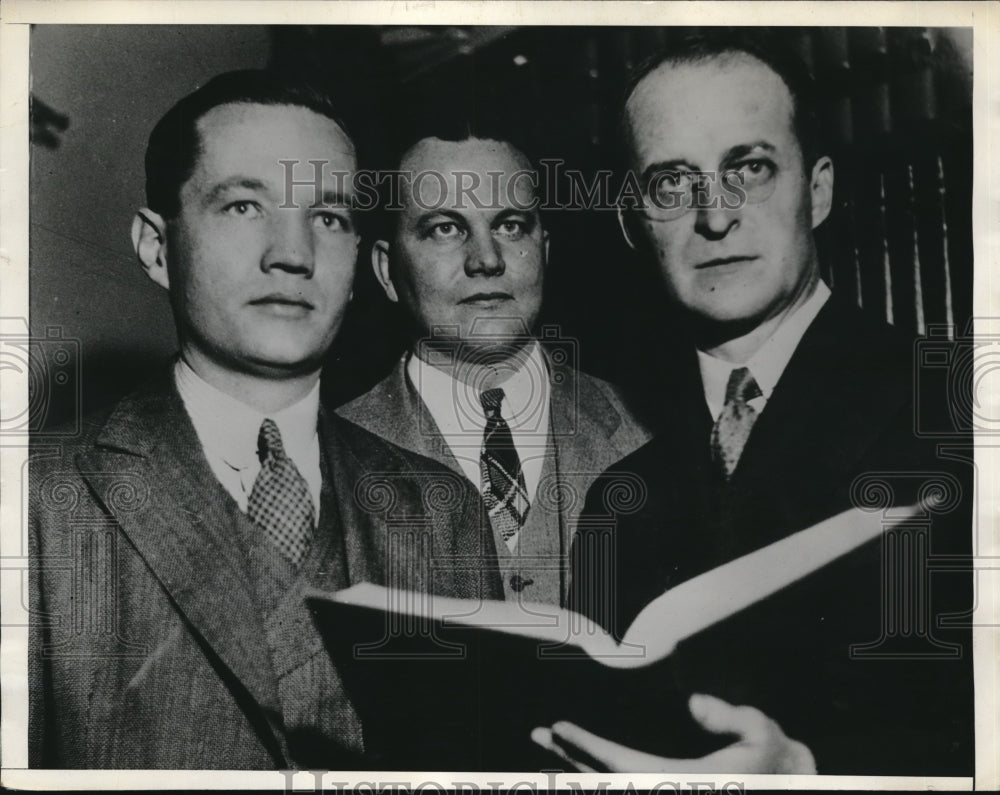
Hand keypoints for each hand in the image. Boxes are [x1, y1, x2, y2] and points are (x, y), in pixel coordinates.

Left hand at [531, 693, 816, 773]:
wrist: (782, 781)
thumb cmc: (770, 761)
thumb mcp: (762, 734)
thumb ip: (731, 717)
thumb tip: (693, 703)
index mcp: (679, 779)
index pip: (618, 764)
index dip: (585, 746)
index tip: (558, 727)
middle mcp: (663, 790)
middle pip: (602, 779)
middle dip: (566, 758)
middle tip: (535, 737)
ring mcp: (662, 791)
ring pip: (607, 786)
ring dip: (574, 769)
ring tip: (545, 749)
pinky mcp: (666, 788)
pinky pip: (619, 785)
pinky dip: (594, 776)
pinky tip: (575, 767)